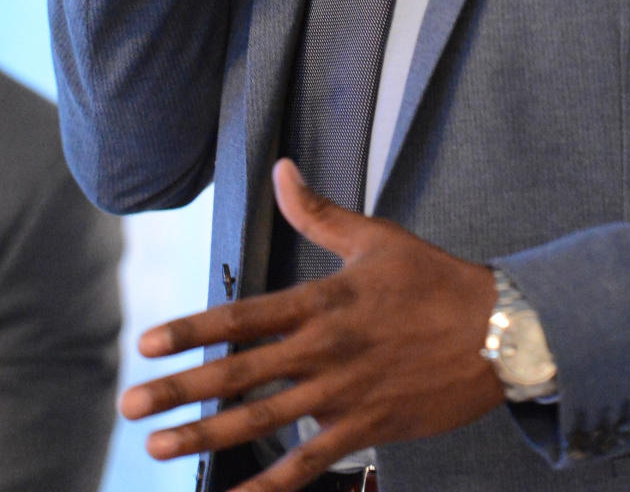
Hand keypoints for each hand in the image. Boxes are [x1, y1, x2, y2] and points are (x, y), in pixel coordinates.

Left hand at [119, 160, 503, 489]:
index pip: (245, 315)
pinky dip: (268, 488)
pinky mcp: (366, 429)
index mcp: (324, 300)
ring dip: (207, 436)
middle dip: (181, 390)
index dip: (193, 329)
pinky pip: (308, 466)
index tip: (149, 343)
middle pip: (240, 373)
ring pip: (263, 421)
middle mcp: (326, 349)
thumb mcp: (376, 237)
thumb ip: (319, 212)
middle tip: (131, 403)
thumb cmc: (435, 278)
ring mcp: (344, 394)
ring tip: (159, 447)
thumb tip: (280, 170)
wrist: (498, 331)